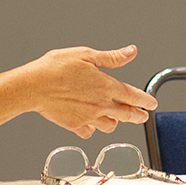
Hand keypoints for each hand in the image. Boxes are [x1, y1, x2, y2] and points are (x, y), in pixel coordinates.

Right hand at [26, 45, 157, 138]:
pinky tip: (90, 124)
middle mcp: (100, 104)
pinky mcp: (75, 126)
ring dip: (115, 122)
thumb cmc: (56, 67)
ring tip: (115, 119)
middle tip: (142, 116)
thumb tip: (131, 52)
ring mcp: (88, 117)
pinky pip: (89, 132)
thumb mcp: (86, 55)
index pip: (133, 96)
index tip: (152, 104)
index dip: (145, 100)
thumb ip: (111, 57)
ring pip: (109, 126)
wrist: (33, 86)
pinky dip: (92, 129)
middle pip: (126, 115)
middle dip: (137, 116)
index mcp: (106, 86)